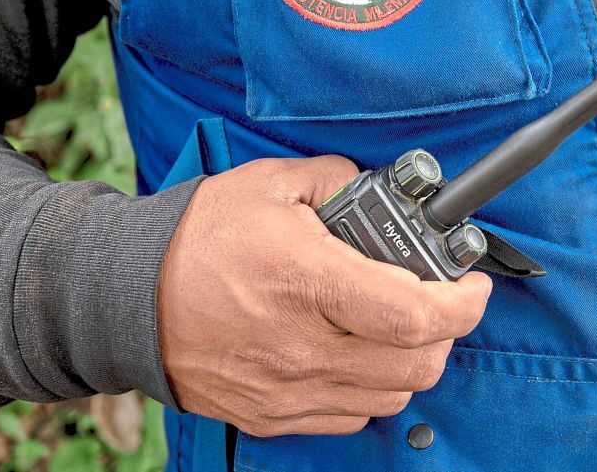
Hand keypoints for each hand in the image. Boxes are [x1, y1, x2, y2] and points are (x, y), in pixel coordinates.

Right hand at [156, 156, 491, 436]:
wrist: (123, 297)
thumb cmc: (197, 239)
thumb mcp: (272, 183)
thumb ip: (340, 181)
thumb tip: (383, 191)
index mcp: (308, 281)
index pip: (416, 314)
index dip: (464, 302)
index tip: (473, 284)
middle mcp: (302, 346)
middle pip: (417, 363)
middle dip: (447, 329)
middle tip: (440, 299)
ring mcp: (287, 388)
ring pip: (393, 395)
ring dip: (413, 360)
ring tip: (400, 324)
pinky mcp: (272, 414)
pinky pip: (352, 416)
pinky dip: (373, 388)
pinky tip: (361, 353)